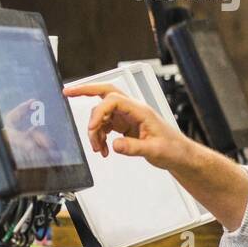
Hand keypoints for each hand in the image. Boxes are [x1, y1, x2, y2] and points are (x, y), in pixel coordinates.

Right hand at [62, 83, 189, 170]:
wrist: (180, 156)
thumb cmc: (173, 149)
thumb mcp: (154, 150)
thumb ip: (133, 148)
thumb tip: (114, 145)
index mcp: (140, 110)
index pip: (113, 101)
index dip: (98, 113)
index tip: (91, 129)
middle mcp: (132, 110)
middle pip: (105, 92)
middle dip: (85, 90)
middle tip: (67, 92)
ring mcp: (127, 117)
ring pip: (102, 114)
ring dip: (94, 130)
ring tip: (98, 148)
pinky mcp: (125, 126)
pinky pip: (105, 126)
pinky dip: (100, 137)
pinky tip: (104, 149)